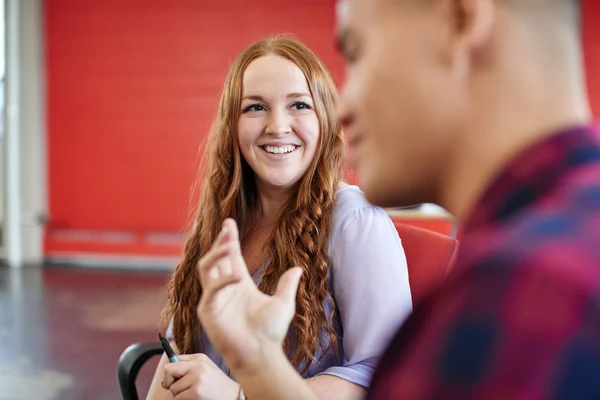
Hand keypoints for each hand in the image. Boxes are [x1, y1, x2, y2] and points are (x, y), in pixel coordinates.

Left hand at [162, 353, 239, 399]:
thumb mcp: (205, 368)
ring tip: (194, 393)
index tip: (173, 379)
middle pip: (168, 370)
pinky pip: (178, 398)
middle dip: (169, 382)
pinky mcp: (196, 392)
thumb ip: (188, 365)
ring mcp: (197, 378)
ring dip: (179, 394)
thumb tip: (167, 371)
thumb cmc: (216, 384)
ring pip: (173, 388)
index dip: (170, 372)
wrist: (232, 395)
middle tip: (179, 388)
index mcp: (199, 358)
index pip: (173, 360)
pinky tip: (195, 398)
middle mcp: (198, 365)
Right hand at [196, 218, 302, 373]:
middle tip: (228, 228)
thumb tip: (298, 268)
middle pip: (216, 257)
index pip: (230, 256)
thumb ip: (287, 285)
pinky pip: (210, 290)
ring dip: (215, 254)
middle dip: (220, 241)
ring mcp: (214, 298)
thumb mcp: (284, 303)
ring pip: (206, 267)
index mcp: (240, 283)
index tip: (229, 222)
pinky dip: (221, 281)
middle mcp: (225, 288)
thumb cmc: (271, 332)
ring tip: (228, 244)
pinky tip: (235, 276)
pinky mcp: (208, 311)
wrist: (262, 354)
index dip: (228, 239)